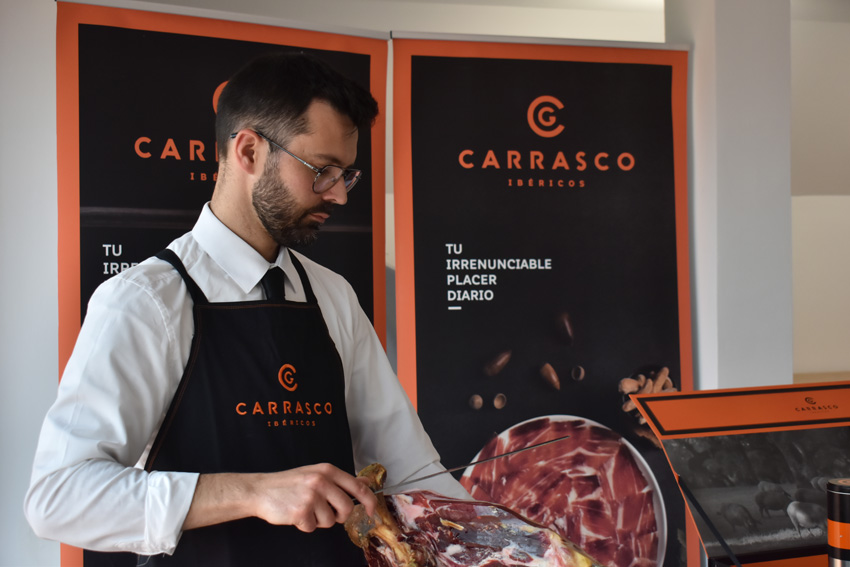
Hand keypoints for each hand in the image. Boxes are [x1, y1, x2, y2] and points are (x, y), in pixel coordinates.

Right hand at [251, 463, 377, 531]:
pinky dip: (305, 525)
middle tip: (326, 512)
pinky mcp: (301, 511)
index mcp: (327, 470)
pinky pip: (313, 527)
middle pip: (346, 508)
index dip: (369, 501)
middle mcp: (321, 481)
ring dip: (319, 520)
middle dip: (339, 516)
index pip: (357, 486)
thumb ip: (341, 480)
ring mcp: (311, 496)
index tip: (372, 511)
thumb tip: (366, 483)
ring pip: (330, 521)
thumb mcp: (317, 474)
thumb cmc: (289, 484)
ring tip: (305, 509)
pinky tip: (295, 514)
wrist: (260, 490)